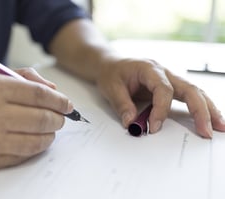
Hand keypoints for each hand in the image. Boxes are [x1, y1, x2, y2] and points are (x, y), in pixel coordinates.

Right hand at [0, 68, 72, 170]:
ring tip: (51, 130)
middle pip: (42, 118)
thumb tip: (54, 91)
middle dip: (58, 119)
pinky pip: (22, 156)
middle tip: (61, 118)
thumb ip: (25, 78)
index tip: (68, 105)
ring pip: (36, 140)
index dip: (59, 101)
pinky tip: (36, 141)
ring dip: (50, 135)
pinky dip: (35, 148)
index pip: (39, 95)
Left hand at [96, 58, 224, 137]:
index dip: (161, 110)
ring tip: (219, 126)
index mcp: (149, 69)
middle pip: (189, 88)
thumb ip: (122, 105)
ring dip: (207, 108)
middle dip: (200, 110)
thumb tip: (132, 124)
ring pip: (194, 91)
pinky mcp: (169, 87)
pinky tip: (207, 118)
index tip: (153, 126)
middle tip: (207, 130)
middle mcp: (163, 72)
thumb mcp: (111, 88)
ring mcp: (168, 79)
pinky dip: (199, 107)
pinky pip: (187, 96)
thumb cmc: (112, 73)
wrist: (110, 64)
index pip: (164, 89)